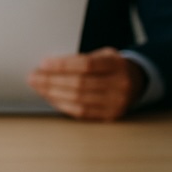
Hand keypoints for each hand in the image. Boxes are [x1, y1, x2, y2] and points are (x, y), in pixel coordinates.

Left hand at [27, 47, 145, 121]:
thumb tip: (48, 65)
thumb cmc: (112, 66)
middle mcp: (120, 85)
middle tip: (33, 77)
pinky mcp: (111, 116)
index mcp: (117, 64)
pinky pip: (82, 112)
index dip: (62, 65)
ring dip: (53, 94)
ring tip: (38, 87)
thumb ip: (81, 59)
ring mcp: (117, 103)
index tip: (43, 64)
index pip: (86, 64)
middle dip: (51, 81)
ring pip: (79, 100)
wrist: (138, 82)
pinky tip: (50, 98)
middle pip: (79, 84)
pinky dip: (63, 105)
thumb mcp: (103, 55)